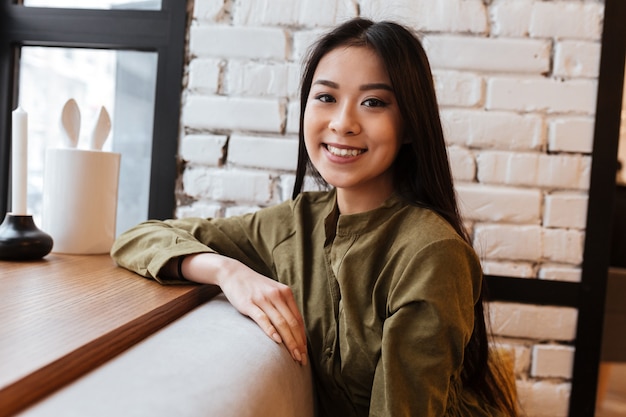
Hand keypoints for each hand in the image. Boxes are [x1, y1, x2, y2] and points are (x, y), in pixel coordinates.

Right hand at [181, 254, 307, 365]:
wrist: (233, 273)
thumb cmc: (254, 287)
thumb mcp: (272, 292)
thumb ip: (283, 307)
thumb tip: (294, 329)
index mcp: (285, 293)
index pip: (298, 319)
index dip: (302, 337)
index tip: (304, 352)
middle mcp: (277, 295)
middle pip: (292, 323)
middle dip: (298, 343)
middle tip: (302, 359)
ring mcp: (263, 299)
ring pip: (281, 322)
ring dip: (289, 341)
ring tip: (293, 355)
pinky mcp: (249, 303)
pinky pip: (263, 318)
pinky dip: (271, 330)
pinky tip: (277, 341)